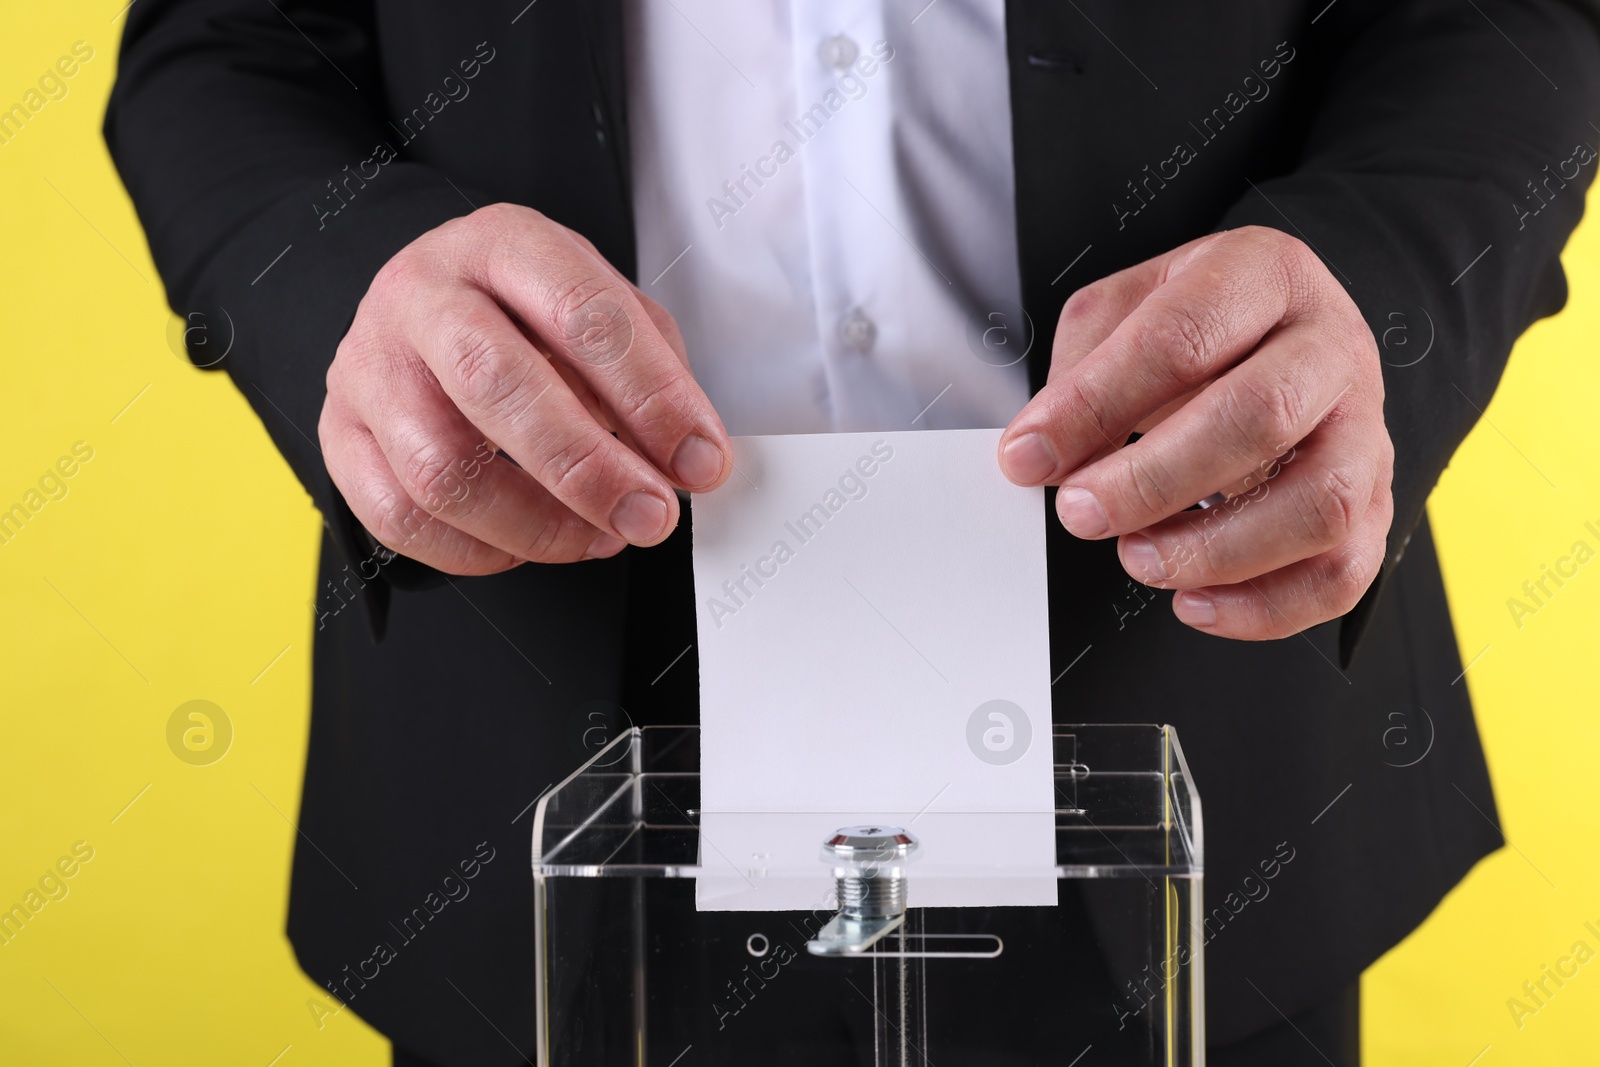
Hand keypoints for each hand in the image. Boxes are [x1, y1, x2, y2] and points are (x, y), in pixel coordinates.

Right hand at [319, 203, 731, 573]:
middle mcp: (423, 293)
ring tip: (598, 536)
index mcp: (504, 243)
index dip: (652, 397)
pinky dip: (476, 552)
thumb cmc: (526, 312)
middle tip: (649, 515)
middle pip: (497, 384)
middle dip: (588, 468)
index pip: (580, 314)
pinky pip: (400, 517)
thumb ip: (653, 370)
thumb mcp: (602, 306)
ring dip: (537, 525)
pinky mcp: (339, 433)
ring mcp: (369, 364)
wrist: (425, 304)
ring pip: (442, 469)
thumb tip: (689, 458)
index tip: (700, 461)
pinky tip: (526, 546)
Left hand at [998, 226, 1393, 639]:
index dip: (1096, 404)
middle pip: (1259, 417)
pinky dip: (1263, 606)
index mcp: (1263, 277)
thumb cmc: (1201, 324)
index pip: (1181, 338)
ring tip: (1139, 558)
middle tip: (1082, 511)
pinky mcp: (1373, 503)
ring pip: (1318, 504)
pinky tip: (1195, 602)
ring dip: (1215, 550)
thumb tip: (1042, 453)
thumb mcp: (1125, 309)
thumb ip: (1081, 371)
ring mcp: (1363, 430)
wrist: (1284, 330)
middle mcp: (1328, 348)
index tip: (1030, 454)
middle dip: (1153, 480)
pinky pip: (1340, 572)